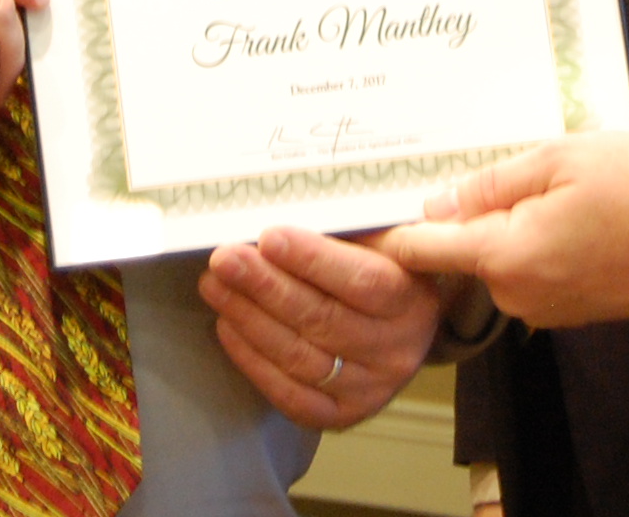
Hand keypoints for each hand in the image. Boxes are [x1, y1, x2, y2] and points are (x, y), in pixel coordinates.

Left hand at [198, 226, 443, 429]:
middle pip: (322, 319)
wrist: (410, 325)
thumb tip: (280, 215)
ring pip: (300, 357)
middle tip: (225, 260)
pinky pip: (291, 394)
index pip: (361, 281)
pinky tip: (228, 327)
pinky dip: (253, 361)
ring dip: (249, 319)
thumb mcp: (384, 241)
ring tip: (215, 286)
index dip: (312, 260)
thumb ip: (346, 231)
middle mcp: (396, 350)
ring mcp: (371, 388)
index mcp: (412, 299)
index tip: (268, 237)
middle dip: (265, 286)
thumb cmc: (386, 269)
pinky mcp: (343, 414)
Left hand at [373, 132, 628, 328]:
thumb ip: (493, 182)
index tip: (359, 206)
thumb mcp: (563, 157)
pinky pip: (531, 272)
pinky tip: (565, 208)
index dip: (389, 225)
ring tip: (542, 180)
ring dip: (504, 224)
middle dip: (462, 211)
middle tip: (475, 162)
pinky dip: (534, 242)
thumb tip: (437, 202)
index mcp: (511, 256)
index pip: (423, 249)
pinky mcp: (574, 311)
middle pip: (460, 252)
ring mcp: (549, 310)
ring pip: (497, 260)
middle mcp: (522, 296)